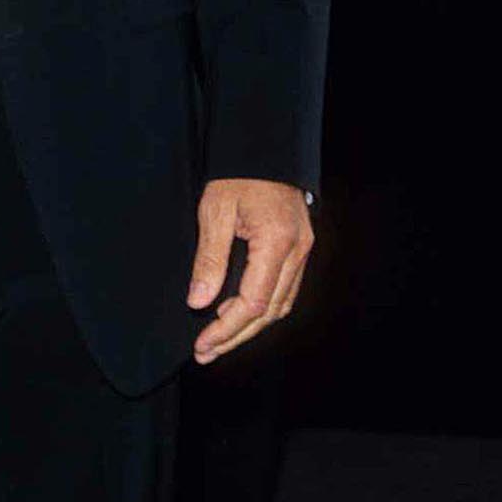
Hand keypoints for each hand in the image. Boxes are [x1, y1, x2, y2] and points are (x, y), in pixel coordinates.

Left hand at [187, 177, 312, 363]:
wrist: (265, 148)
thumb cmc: (238, 174)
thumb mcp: (214, 212)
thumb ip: (209, 260)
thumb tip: (198, 302)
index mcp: (277, 243)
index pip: (254, 302)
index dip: (227, 329)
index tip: (203, 344)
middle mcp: (298, 251)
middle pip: (270, 311)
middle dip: (236, 336)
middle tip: (205, 353)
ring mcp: (303, 251)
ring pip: (280, 305)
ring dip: (249, 326)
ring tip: (217, 341)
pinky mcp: (299, 248)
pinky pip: (284, 289)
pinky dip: (262, 308)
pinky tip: (235, 314)